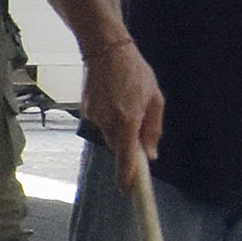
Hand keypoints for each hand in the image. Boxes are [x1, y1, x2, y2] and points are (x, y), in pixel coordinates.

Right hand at [80, 37, 161, 168]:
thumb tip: (151, 154)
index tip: (129, 191)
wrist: (105, 49)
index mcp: (127, 121)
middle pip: (119, 149)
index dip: (127, 179)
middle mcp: (107, 123)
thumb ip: (153, 129)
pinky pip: (102, 123)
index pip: (126, 160)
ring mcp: (94, 117)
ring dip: (120, 128)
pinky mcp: (86, 111)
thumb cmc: (134, 70)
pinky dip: (110, 117)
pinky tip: (114, 98)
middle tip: (139, 126)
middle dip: (129, 145)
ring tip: (126, 101)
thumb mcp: (154, 98)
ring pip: (110, 135)